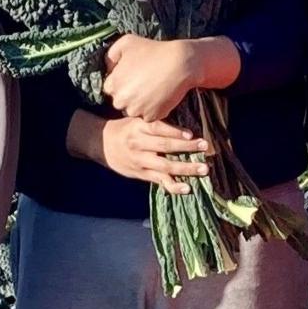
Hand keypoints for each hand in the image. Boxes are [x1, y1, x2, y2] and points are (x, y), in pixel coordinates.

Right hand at [94, 116, 211, 192]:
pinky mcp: (141, 174)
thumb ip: (155, 123)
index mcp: (138, 127)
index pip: (158, 128)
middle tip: (205, 146)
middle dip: (187, 147)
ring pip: (165, 165)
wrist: (101, 144)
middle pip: (165, 146)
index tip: (191, 134)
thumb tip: (183, 121)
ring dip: (185, 168)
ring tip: (203, 169)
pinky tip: (186, 188)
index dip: (175, 132)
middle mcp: (138, 144)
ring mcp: (140, 161)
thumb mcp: (136, 120)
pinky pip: (159, 180)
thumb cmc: (126, 129)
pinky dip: (173, 185)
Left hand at [103, 35, 206, 120]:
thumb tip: (109, 68)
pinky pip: (149, 115)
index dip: (122, 81)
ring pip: (134, 110)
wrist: (180, 63)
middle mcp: (121, 100)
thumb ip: (111, 55)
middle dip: (129, 94)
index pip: (111, 88)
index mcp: (113, 84)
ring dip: (140, 103)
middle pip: (121, 101)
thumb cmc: (154, 50)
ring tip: (153, 88)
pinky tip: (160, 95)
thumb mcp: (127, 42)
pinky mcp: (151, 117)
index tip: (133, 75)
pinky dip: (153, 108)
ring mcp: (136, 110)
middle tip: (144, 82)